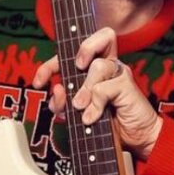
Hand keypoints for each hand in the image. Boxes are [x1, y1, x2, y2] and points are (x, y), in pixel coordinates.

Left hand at [32, 27, 162, 159]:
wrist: (134, 138)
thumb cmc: (108, 123)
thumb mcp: (76, 113)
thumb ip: (63, 102)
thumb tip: (57, 89)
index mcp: (94, 69)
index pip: (71, 55)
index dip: (51, 64)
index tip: (39, 82)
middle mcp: (108, 66)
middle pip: (102, 36)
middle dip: (84, 48)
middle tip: (77, 67)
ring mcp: (119, 74)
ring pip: (97, 67)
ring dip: (84, 90)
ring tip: (81, 107)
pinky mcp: (127, 85)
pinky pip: (104, 88)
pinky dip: (95, 104)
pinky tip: (92, 117)